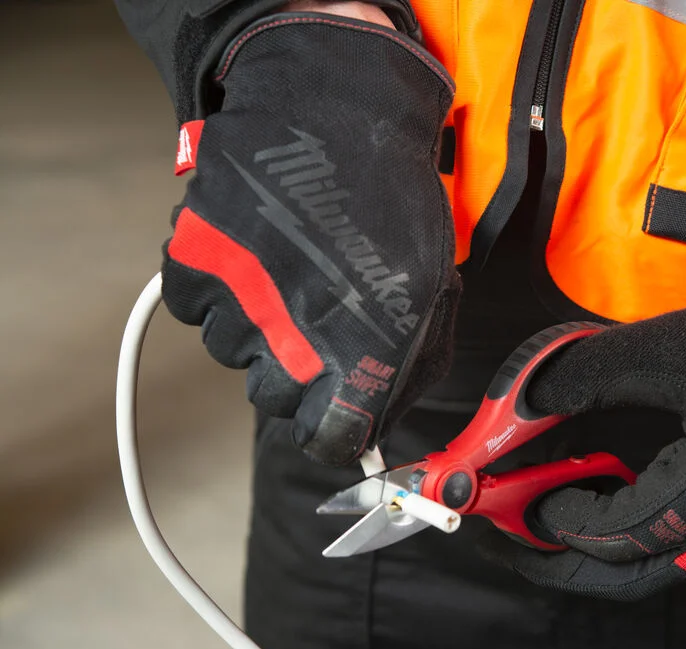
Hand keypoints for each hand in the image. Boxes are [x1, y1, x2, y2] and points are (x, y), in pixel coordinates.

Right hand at [163, 14, 458, 464]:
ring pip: (233, 354)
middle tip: (313, 320)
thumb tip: (379, 424)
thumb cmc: (395, 202)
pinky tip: (251, 251)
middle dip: (295, 373)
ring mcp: (237, 301)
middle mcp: (294, 338)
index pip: (329, 440)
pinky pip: (197, 310)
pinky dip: (218, 289)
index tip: (335, 410)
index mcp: (363, 349)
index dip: (334, 429)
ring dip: (255, 325)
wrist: (337, 113)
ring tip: (286, 268)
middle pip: (275, 402)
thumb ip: (411, 368)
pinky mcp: (193, 265)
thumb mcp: (434, 290)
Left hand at [481, 262, 685, 599]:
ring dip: (603, 544)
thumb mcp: (658, 351)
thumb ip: (579, 378)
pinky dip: (642, 529)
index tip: (518, 496)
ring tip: (560, 510)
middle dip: (564, 560)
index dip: (557, 517)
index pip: (610, 536)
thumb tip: (521, 402)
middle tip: (517, 541)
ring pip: (658, 564)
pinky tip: (620, 490)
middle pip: (629, 575)